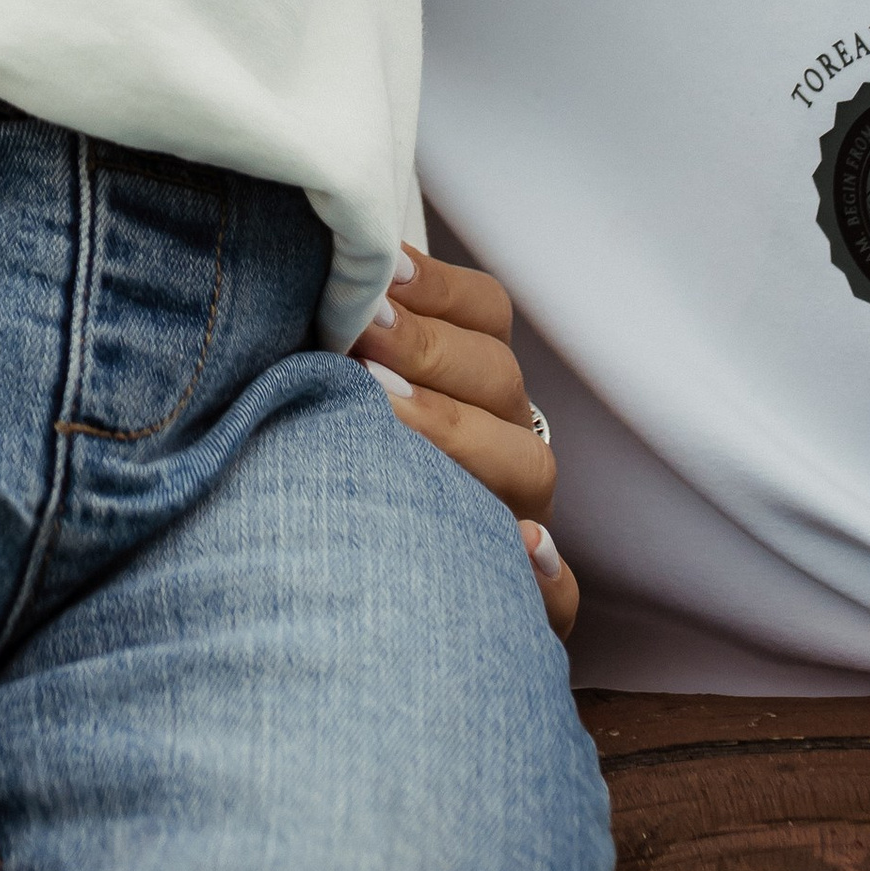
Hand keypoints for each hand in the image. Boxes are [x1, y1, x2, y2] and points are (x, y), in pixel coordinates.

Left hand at [351, 246, 576, 639]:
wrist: (319, 596)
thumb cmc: (309, 455)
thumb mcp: (322, 382)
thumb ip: (330, 330)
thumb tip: (313, 267)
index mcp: (468, 379)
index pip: (485, 312)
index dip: (438, 288)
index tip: (379, 271)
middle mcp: (501, 439)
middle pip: (499, 379)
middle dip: (427, 351)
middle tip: (361, 336)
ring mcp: (518, 517)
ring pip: (528, 466)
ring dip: (461, 436)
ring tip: (388, 413)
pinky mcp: (521, 603)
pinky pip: (560, 595)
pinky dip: (548, 575)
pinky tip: (520, 547)